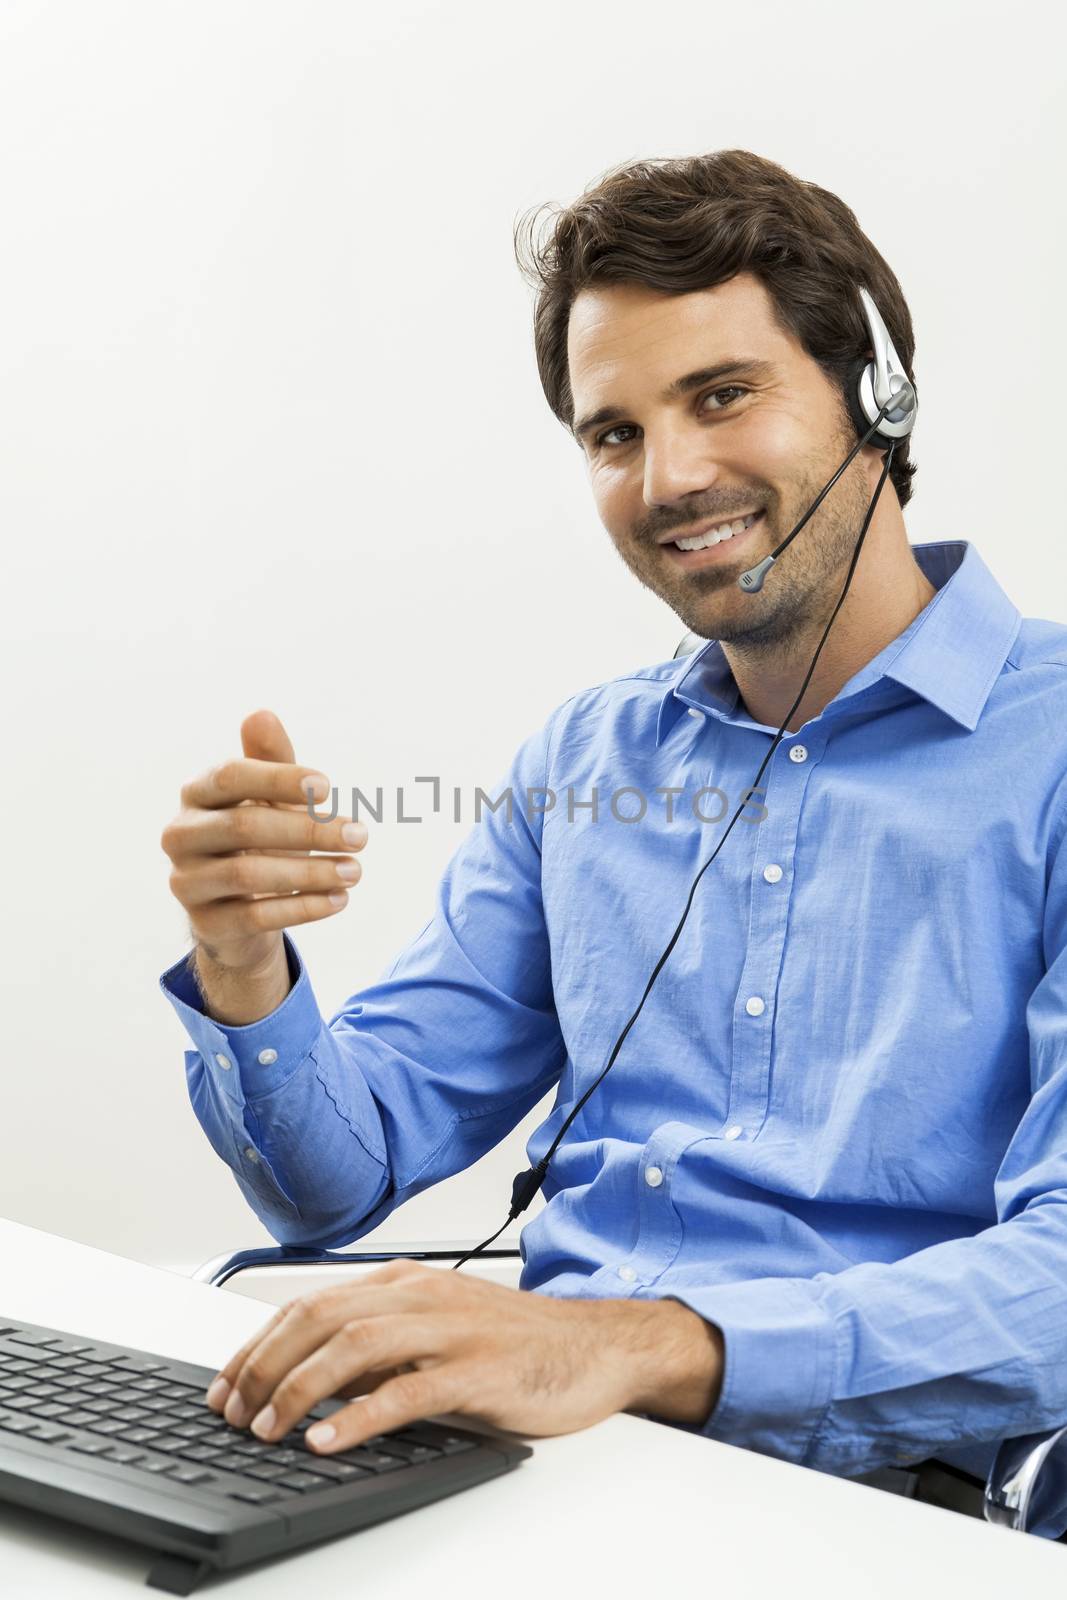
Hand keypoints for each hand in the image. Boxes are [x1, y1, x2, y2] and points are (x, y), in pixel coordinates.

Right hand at [161, 708, 368, 973]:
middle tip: (361, 835)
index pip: (231, 777)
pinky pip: (255, 916)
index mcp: (196, 794)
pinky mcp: (205, 923)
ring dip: (311, 872)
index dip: (278, 778)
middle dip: (308, 829)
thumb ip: (270, 759)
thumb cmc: (257, 837)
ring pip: (249, 875)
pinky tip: (340, 899)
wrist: (235, 911)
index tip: (327, 787)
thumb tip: (261, 714)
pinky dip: (303, 907)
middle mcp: (181, 835)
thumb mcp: (267, 797)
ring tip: (356, 871)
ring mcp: (187, 882)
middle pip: (244, 827)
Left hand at [204, 1260, 723, 1452]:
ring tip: (266, 1428)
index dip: (257, 1344)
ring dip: (297, 1389)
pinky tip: (327, 1439)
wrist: (596, 1345)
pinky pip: (406, 1391)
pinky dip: (358, 1417)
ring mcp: (450, 1331)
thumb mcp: (437, 1326)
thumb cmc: (516, 1342)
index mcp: (405, 1282)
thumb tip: (307, 1372)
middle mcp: (421, 1296)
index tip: (225, 1385)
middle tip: (232, 1412)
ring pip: (353, 1347)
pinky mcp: (477, 1372)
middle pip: (320, 1318)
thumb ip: (380, 1342)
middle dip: (263, 1366)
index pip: (310, 1303)